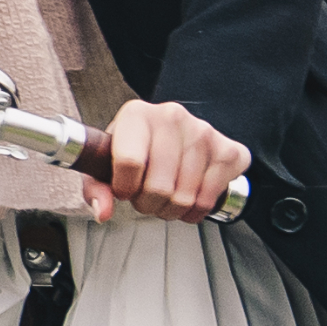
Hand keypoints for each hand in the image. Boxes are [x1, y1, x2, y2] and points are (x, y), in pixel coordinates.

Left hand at [89, 98, 248, 223]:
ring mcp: (204, 132)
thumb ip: (96, 189)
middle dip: (148, 204)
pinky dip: (195, 210)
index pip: (129, 163)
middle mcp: (172, 117)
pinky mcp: (230, 151)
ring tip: (165, 197)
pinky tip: (188, 198)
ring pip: (184, 198)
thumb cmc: (137, 150)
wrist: (177, 136)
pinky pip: (208, 200)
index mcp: (137, 114)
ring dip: (171, 209)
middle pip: (158, 187)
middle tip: (146, 197)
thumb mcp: (107, 165)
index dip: (124, 188)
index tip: (124, 190)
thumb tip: (104, 211)